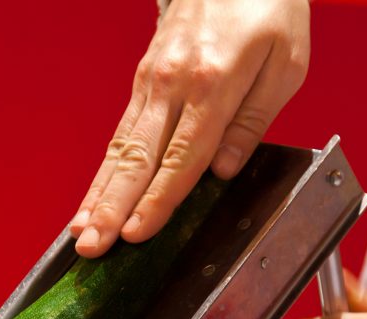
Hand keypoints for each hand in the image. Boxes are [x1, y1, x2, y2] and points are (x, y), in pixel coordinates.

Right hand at [70, 0, 309, 256]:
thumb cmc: (267, 8)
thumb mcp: (286, 62)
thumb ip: (253, 120)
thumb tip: (223, 170)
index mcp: (214, 83)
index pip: (182, 157)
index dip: (158, 200)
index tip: (136, 234)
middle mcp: (173, 85)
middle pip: (138, 159)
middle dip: (112, 208)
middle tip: (93, 247)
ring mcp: (150, 83)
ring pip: (120, 151)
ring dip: (98, 197)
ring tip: (81, 234)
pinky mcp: (141, 83)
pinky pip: (119, 136)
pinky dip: (102, 173)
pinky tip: (90, 201)